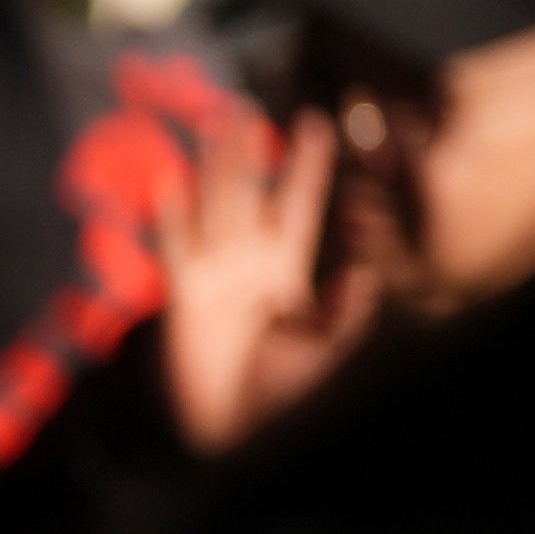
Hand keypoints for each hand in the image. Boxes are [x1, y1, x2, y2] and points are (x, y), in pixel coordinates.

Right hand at [153, 99, 366, 453]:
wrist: (237, 427)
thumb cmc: (288, 391)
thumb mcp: (328, 346)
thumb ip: (344, 309)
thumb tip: (364, 271)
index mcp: (289, 269)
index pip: (299, 204)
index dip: (307, 164)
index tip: (317, 122)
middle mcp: (250, 262)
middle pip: (250, 193)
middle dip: (250, 151)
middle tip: (250, 106)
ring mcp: (215, 275)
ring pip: (215, 206)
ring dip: (215, 166)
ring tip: (216, 124)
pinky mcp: (185, 295)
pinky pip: (177, 245)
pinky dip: (172, 214)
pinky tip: (169, 179)